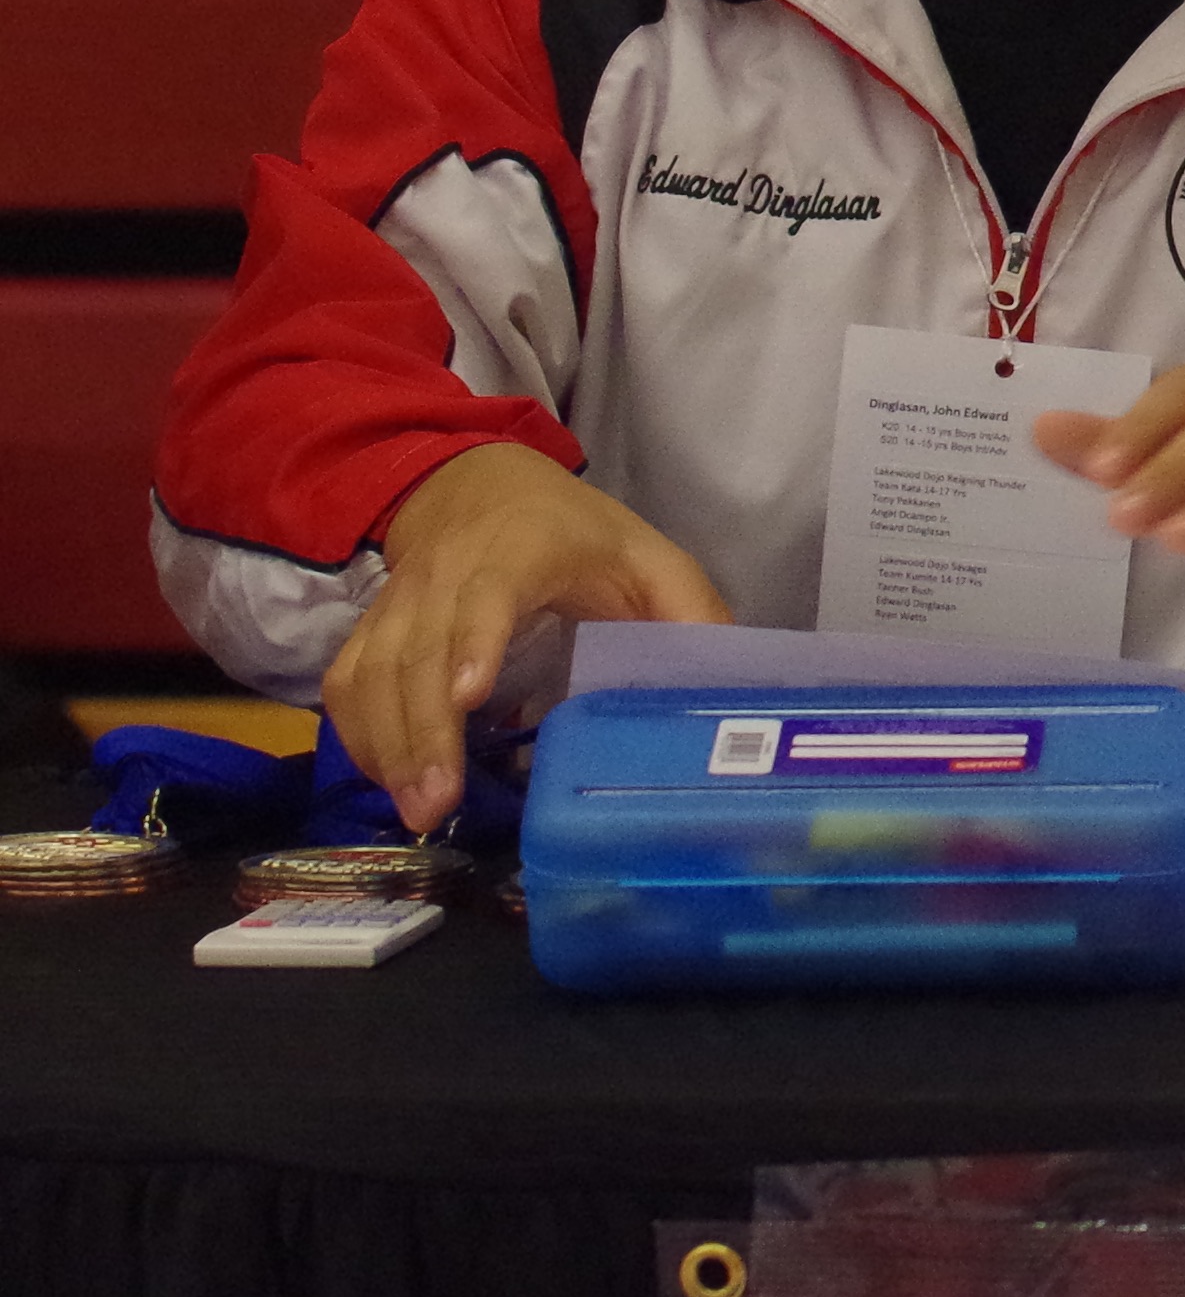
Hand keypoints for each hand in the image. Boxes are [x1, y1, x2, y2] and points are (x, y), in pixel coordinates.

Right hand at [329, 442, 729, 834]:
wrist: (476, 486)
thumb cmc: (573, 533)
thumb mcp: (646, 556)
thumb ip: (688, 611)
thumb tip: (724, 682)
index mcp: (521, 550)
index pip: (488, 594)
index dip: (475, 640)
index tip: (469, 693)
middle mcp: (446, 575)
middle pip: (418, 652)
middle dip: (423, 732)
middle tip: (435, 804)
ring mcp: (399, 604)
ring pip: (373, 673)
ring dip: (388, 746)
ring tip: (417, 810)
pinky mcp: (370, 631)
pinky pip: (348, 684)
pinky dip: (361, 736)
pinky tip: (389, 783)